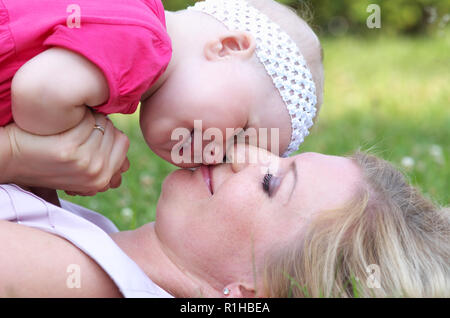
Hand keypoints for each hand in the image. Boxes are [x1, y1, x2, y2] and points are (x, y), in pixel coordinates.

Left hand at [3, 110, 129, 194]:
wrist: (10, 157)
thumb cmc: (43, 158)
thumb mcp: (79, 169)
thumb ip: (104, 166)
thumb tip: (127, 167)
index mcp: (102, 180)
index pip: (123, 143)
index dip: (108, 132)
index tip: (88, 133)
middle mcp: (97, 174)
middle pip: (114, 133)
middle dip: (99, 125)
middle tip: (75, 131)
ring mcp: (84, 163)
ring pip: (102, 125)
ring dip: (88, 118)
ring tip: (67, 128)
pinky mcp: (69, 149)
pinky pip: (87, 120)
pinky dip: (76, 115)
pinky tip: (60, 123)